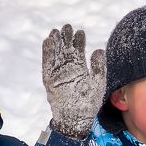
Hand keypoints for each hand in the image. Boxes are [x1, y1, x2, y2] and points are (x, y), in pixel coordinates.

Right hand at [42, 24, 105, 138]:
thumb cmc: (89, 103)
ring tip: (56, 31)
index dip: (78, 41)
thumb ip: (98, 67)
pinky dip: (47, 53)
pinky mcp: (50, 79)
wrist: (77, 118)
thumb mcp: (98, 83)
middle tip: (67, 27)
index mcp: (80, 68)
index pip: (78, 51)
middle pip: (65, 49)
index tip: (80, 32)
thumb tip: (99, 49)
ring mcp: (58, 74)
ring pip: (56, 54)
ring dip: (55, 43)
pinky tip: (48, 41)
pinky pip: (47, 64)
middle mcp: (68, 69)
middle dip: (66, 38)